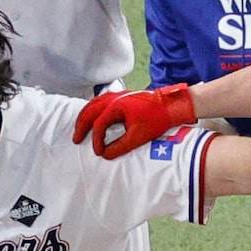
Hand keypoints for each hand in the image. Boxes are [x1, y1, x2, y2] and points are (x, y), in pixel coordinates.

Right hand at [72, 83, 195, 159]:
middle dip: (81, 126)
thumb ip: (120, 146)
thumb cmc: (158, 117)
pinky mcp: (123, 96)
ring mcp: (118, 95)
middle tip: (76, 139)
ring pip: (93, 104)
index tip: (98, 152)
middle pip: (89, 111)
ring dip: (85, 116)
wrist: (173, 105)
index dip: (96, 140)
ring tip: (80, 128)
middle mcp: (114, 98)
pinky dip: (93, 109)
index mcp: (116, 106)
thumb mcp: (139, 136)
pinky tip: (94, 116)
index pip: (99, 125)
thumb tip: (105, 154)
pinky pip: (101, 101)